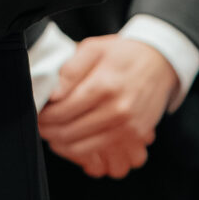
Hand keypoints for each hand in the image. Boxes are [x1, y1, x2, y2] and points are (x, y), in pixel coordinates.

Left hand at [38, 33, 177, 178]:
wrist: (161, 61)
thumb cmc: (124, 53)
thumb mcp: (93, 49)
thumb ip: (70, 71)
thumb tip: (52, 94)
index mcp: (104, 86)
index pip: (62, 111)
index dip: (44, 115)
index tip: (38, 112)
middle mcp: (117, 110)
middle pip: (69, 132)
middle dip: (48, 130)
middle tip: (40, 124)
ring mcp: (128, 126)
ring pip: (82, 147)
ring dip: (61, 143)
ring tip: (53, 132)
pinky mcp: (135, 136)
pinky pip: (100, 150)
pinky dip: (81, 149)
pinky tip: (72, 139)